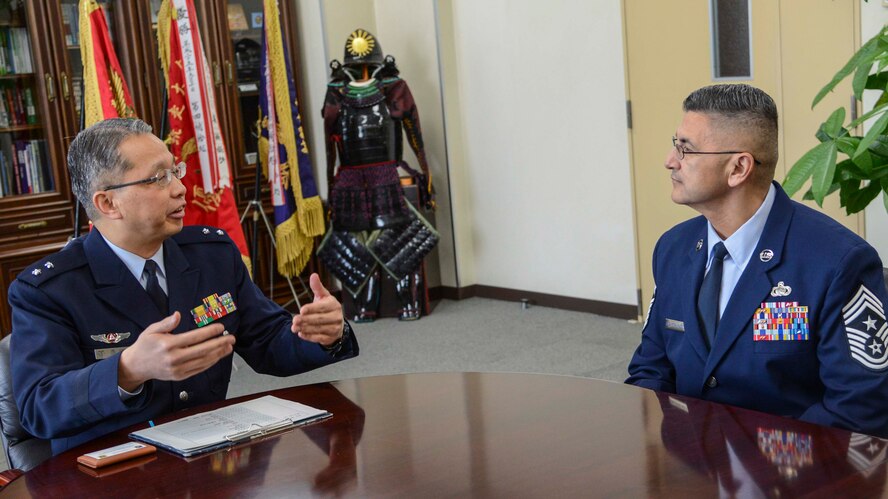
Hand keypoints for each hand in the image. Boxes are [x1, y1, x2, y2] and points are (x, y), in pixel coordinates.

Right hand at [118, 312, 235, 390]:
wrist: (136, 366)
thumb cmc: (145, 346)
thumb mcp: (152, 330)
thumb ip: (166, 323)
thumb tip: (178, 315)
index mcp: (168, 345)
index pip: (194, 337)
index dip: (209, 332)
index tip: (221, 327)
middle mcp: (174, 358)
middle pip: (202, 350)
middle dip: (220, 343)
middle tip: (231, 338)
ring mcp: (178, 369)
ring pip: (203, 361)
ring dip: (219, 354)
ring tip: (229, 347)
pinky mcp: (180, 376)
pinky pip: (199, 369)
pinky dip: (210, 362)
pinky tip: (218, 356)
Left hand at [291, 273, 344, 346]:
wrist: (337, 324)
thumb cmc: (327, 308)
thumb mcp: (323, 296)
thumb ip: (317, 287)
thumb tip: (313, 275)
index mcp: (334, 305)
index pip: (322, 307)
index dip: (311, 308)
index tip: (301, 310)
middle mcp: (336, 317)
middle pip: (319, 319)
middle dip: (305, 320)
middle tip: (294, 320)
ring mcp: (334, 328)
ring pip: (318, 329)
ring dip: (305, 328)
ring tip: (294, 327)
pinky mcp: (330, 338)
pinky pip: (319, 338)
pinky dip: (309, 336)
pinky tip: (301, 333)